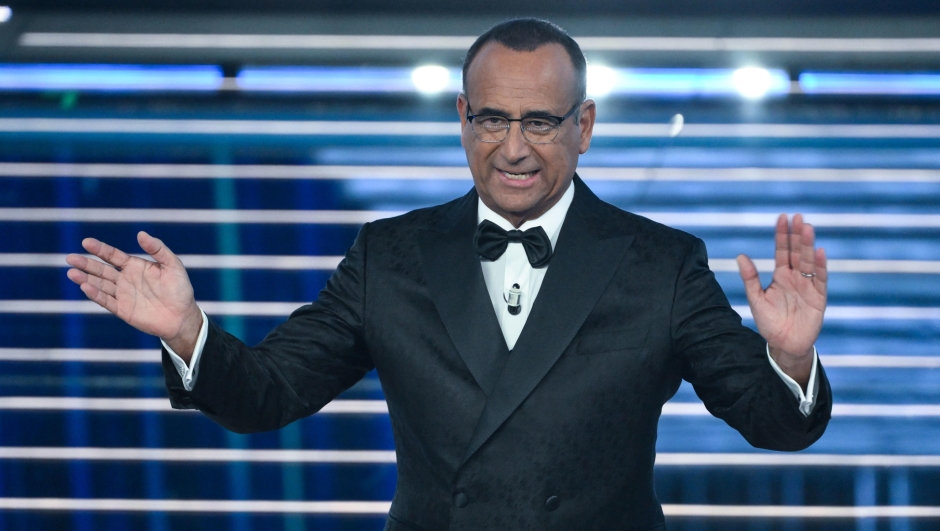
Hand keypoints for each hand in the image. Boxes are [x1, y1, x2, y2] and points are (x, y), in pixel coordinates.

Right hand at [65, 231, 202, 361]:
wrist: (183, 316)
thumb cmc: (180, 289)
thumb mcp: (173, 265)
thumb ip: (158, 249)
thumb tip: (140, 234)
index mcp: (135, 266)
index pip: (113, 255)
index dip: (100, 249)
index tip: (86, 242)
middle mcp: (125, 279)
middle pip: (101, 269)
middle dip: (86, 264)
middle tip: (70, 258)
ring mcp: (122, 295)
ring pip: (100, 285)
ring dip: (86, 279)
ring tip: (72, 273)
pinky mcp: (123, 310)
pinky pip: (106, 301)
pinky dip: (96, 295)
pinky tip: (85, 288)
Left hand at [736, 214, 826, 386]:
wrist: (784, 344)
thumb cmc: (769, 322)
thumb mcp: (756, 299)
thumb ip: (750, 278)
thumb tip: (740, 256)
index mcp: (780, 276)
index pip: (782, 251)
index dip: (782, 235)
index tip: (782, 218)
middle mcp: (795, 277)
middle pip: (797, 252)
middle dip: (797, 235)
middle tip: (798, 217)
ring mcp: (808, 286)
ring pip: (809, 262)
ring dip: (809, 246)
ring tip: (807, 228)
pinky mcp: (818, 298)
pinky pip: (820, 280)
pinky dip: (821, 267)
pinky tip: (820, 253)